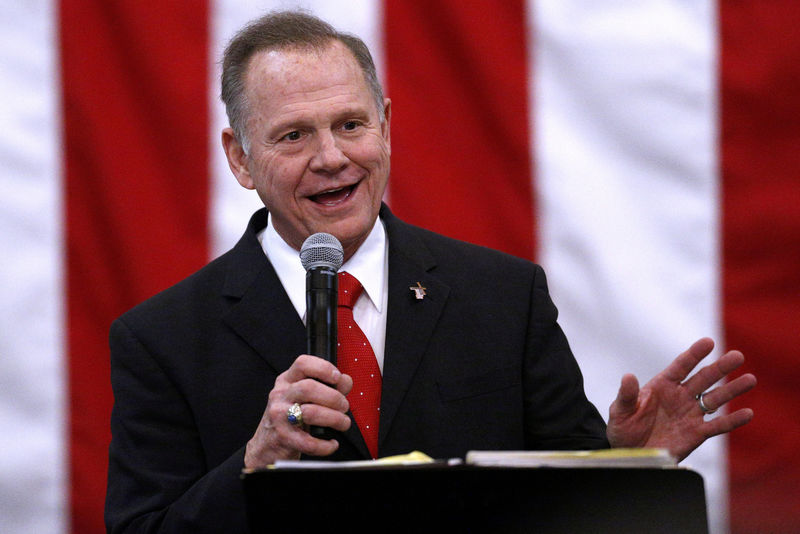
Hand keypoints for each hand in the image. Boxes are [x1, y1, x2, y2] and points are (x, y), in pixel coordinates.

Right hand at [244, 355, 352, 467]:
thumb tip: (345, 381)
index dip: (323, 368)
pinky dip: (325, 445)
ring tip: (343, 423)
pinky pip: (308, 442)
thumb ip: (329, 386)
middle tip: (344, 406)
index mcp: (287, 380)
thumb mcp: (306, 396)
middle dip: (334, 397)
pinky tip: (332, 444)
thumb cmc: (291, 415)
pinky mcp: (282, 437)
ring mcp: (279, 415)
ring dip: (334, 419)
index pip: (302, 364)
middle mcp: (281, 394)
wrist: (268, 443)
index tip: (337, 377)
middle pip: (309, 388)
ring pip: (310, 413)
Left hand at [606, 337, 755, 461]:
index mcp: (662, 385)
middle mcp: (680, 396)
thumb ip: (627, 394)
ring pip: (715, 399)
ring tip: (750, 379)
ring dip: (732, 390)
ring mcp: (690, 414)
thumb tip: (628, 376)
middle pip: (703, 379)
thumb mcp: (621, 411)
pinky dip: (732, 420)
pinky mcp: (696, 433)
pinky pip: (717, 426)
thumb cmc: (624, 428)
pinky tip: (748, 413)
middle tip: (737, 356)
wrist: (631, 454)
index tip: (709, 342)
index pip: (681, 366)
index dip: (694, 354)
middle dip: (720, 368)